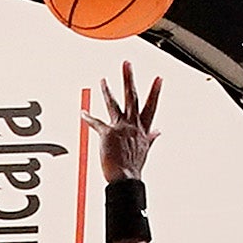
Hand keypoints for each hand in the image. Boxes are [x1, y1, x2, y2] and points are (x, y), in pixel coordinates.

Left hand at [91, 62, 159, 183]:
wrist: (125, 179)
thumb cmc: (134, 168)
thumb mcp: (146, 150)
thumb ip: (151, 138)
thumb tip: (159, 131)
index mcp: (143, 129)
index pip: (151, 106)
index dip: (155, 92)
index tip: (159, 78)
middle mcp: (133, 125)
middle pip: (132, 97)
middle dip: (128, 78)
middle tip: (126, 63)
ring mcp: (120, 128)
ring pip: (113, 104)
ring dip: (107, 90)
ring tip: (102, 79)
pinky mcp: (108, 133)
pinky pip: (96, 123)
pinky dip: (88, 118)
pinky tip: (82, 112)